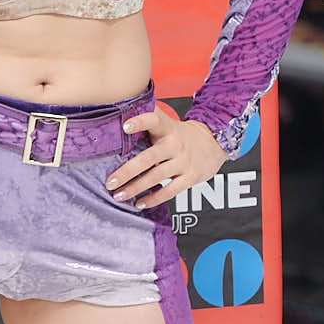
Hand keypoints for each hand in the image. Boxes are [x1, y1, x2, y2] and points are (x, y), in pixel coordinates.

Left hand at [109, 108, 226, 204]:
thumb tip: (114, 121)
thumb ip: (146, 122)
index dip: (140, 121)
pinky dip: (154, 198)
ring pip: (157, 176)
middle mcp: (175, 144)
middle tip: (110, 182)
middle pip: (149, 158)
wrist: (213, 142)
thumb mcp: (166, 123)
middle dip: (127, 171)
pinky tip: (139, 203)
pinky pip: (170, 190)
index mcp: (167, 128)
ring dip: (136, 188)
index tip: (125, 126)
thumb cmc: (179, 135)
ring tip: (119, 196)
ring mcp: (183, 161)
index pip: (154, 120)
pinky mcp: (190, 177)